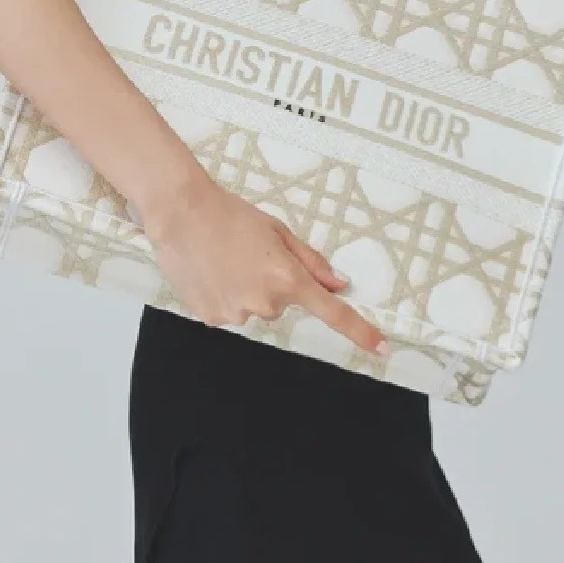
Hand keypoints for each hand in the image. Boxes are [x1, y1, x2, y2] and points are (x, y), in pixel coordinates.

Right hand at [141, 175, 390, 357]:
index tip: (382, 347)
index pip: (332, 313)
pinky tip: (210, 272)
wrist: (181, 216)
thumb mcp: (279, 231)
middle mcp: (265, 303)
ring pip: (254, 308)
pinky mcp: (212, 319)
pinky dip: (223, 295)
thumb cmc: (230, 215)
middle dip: (272, 282)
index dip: (360, 331)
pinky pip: (229, 311)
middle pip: (282, 303)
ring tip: (224, 260)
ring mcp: (237, 315)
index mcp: (287, 279)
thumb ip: (312, 262)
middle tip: (249, 255)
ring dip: (245, 289)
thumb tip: (338, 283)